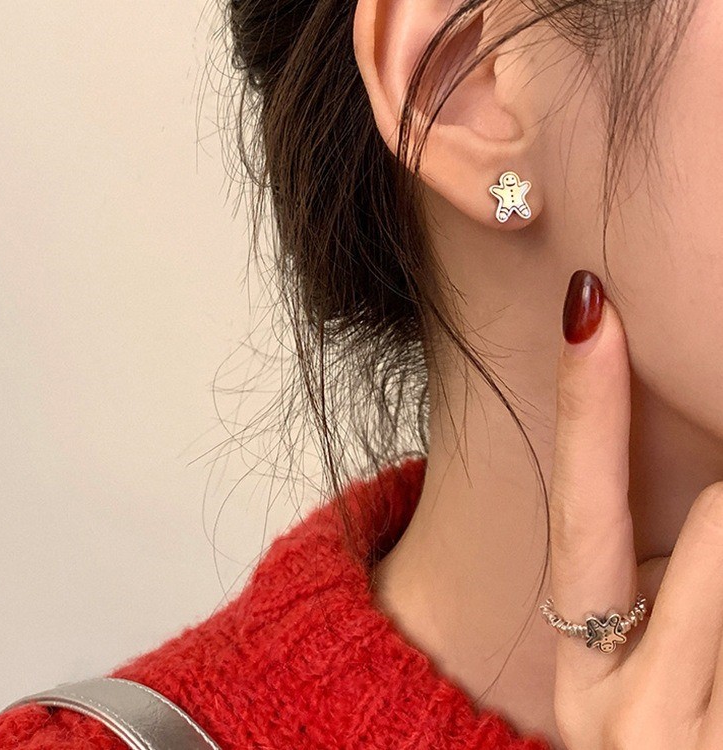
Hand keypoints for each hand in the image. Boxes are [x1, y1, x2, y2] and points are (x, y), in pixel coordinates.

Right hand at [547, 275, 722, 747]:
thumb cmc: (659, 746)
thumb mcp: (628, 669)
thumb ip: (652, 581)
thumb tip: (703, 494)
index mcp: (580, 661)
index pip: (580, 505)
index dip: (585, 402)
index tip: (590, 303)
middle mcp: (623, 704)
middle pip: (711, 529)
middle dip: (721, 486)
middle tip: (713, 433)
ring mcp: (680, 738)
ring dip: (722, 523)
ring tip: (703, 614)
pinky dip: (719, 575)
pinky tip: (711, 634)